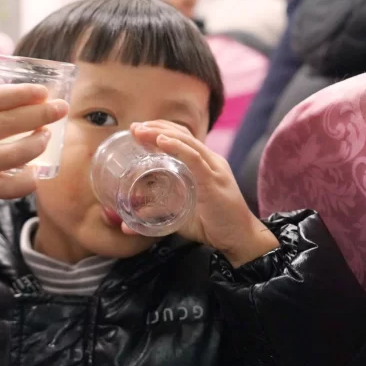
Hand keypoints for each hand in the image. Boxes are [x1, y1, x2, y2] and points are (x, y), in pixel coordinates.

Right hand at [0, 84, 67, 232]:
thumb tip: (28, 98)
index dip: (23, 93)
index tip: (45, 92)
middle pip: (10, 123)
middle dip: (42, 114)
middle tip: (60, 109)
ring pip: (15, 154)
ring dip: (38, 144)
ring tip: (45, 138)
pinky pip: (10, 186)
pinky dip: (28, 180)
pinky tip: (36, 173)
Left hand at [129, 120, 278, 266]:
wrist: (239, 238)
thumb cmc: (211, 225)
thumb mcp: (178, 215)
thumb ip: (155, 214)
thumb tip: (127, 223)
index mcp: (202, 164)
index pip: (181, 138)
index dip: (159, 130)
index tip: (137, 129)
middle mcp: (209, 161)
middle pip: (182, 134)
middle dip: (156, 127)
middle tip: (134, 127)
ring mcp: (212, 169)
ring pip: (186, 141)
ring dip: (161, 133)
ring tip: (141, 130)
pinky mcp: (213, 180)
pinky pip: (194, 158)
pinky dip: (177, 147)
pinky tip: (162, 141)